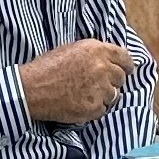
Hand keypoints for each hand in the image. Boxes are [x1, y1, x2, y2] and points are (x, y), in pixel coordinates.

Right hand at [16, 38, 132, 125]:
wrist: (32, 88)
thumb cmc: (46, 67)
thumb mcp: (71, 49)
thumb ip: (93, 54)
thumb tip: (108, 60)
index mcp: (97, 50)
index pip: (125, 58)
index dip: (126, 65)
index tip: (126, 70)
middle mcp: (102, 68)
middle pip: (121, 78)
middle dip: (112, 81)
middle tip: (99, 84)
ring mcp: (100, 90)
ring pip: (113, 95)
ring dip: (104, 95)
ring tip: (85, 94)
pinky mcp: (94, 108)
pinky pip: (103, 109)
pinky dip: (95, 108)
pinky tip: (80, 103)